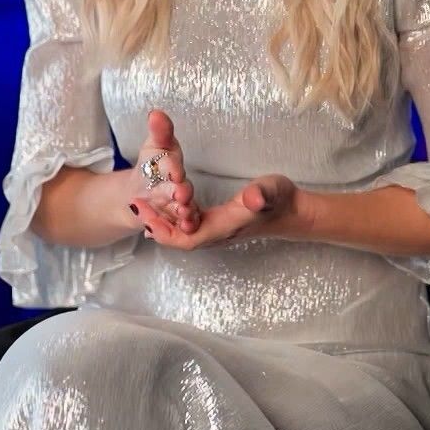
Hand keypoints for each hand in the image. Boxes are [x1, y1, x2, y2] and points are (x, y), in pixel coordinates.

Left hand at [128, 110, 200, 235]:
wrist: (144, 192)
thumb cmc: (156, 166)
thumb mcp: (155, 147)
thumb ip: (159, 132)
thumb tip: (156, 113)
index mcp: (175, 169)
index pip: (174, 167)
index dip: (174, 169)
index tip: (173, 171)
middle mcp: (182, 190)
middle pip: (184, 192)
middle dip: (183, 193)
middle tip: (180, 194)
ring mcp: (179, 208)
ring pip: (184, 213)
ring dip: (183, 215)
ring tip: (182, 216)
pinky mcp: (174, 224)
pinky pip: (175, 230)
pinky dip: (168, 231)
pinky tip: (159, 232)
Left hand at [136, 173, 301, 250]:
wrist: (293, 211)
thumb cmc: (281, 199)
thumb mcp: (271, 191)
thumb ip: (260, 196)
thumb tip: (250, 199)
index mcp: (223, 227)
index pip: (185, 238)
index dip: (162, 230)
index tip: (144, 214)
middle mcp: (216, 232)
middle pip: (178, 238)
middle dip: (154, 225)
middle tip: (135, 204)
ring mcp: (217, 229)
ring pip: (182, 233)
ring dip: (161, 222)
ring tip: (142, 205)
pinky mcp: (219, 223)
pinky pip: (189, 227)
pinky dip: (173, 220)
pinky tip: (163, 209)